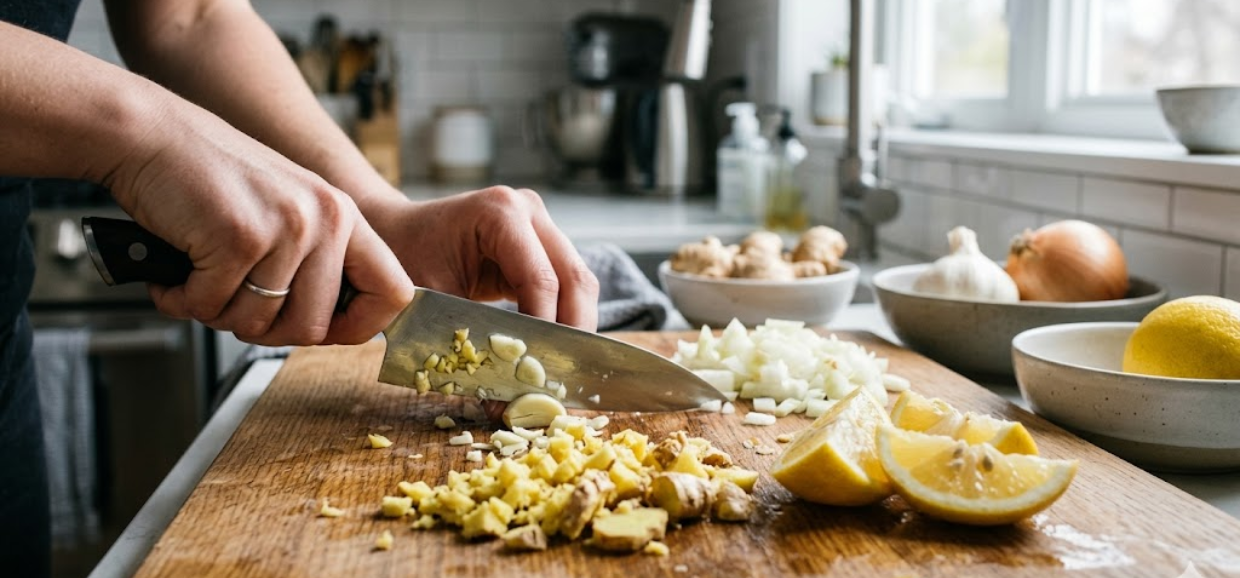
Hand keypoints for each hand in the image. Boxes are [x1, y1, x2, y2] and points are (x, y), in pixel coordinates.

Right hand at [104, 98, 413, 345]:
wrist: (148, 134)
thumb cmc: (209, 181)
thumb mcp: (286, 212)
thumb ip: (315, 262)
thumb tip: (329, 327)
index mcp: (344, 216)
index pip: (393, 293)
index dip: (359, 327)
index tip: (321, 330)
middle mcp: (326, 218)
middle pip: (313, 328)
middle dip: (264, 331)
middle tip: (230, 303)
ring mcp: (287, 226)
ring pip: (259, 323)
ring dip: (216, 312)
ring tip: (199, 276)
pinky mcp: (241, 236)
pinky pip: (213, 306)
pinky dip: (183, 300)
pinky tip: (175, 272)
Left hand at [363, 187, 598, 422]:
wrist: (396, 233)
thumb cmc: (404, 259)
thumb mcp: (430, 300)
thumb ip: (470, 342)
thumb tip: (501, 398)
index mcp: (500, 213)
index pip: (542, 280)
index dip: (545, 331)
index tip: (536, 373)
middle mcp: (529, 212)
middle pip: (576, 280)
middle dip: (571, 335)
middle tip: (558, 381)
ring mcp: (541, 225)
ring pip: (581, 286)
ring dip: (573, 331)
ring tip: (556, 373)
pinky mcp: (544, 245)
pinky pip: (568, 288)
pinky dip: (563, 322)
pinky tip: (550, 353)